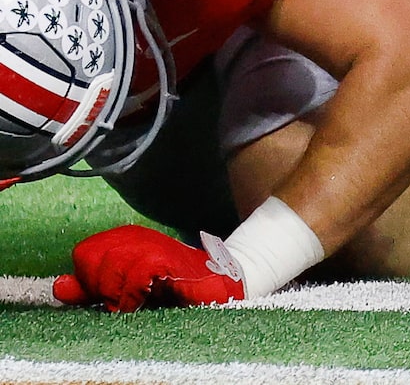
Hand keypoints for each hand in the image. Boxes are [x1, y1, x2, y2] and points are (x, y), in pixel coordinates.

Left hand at [53, 227, 244, 309]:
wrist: (220, 289)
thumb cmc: (171, 294)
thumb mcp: (125, 293)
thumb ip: (92, 289)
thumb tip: (59, 285)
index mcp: (125, 242)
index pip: (86, 253)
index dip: (92, 279)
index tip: (112, 294)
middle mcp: (137, 238)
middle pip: (93, 258)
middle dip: (105, 287)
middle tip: (130, 299)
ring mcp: (154, 246)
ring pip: (113, 266)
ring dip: (123, 293)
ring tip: (144, 300)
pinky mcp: (169, 259)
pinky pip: (137, 274)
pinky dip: (137, 293)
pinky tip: (152, 299)